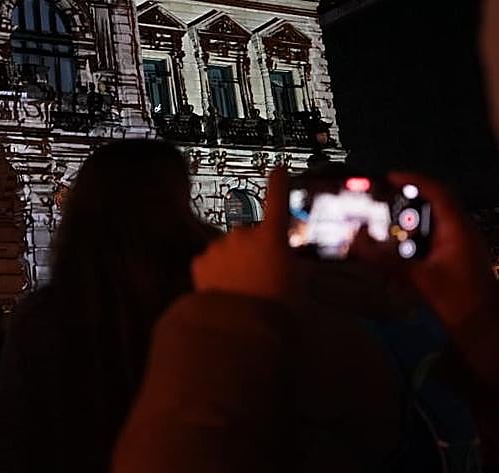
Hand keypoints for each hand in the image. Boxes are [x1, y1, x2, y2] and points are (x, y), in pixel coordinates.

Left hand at [192, 167, 293, 301]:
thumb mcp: (299, 290)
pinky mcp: (199, 262)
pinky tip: (224, 293)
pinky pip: (210, 263)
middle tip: (263, 279)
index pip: (277, 201)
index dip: (278, 184)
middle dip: (254, 250)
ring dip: (234, 263)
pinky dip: (215, 274)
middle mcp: (243, 236)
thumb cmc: (277, 312)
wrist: (238, 329)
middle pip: (250, 236)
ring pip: (228, 250)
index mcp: (272, 239)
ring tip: (243, 292)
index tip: (278, 170)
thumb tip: (287, 268)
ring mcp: (218, 247)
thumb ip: (293, 271)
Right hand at [391, 172, 495, 328]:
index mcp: (457, 228)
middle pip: (435, 203)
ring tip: (386, 221)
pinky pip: (435, 235)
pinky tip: (400, 247)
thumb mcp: (420, 278)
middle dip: (407, 198)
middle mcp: (462, 231)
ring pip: (435, 220)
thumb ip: (387, 260)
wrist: (486, 326)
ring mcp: (462, 244)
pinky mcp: (457, 257)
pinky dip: (416, 234)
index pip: (438, 192)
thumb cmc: (458, 299)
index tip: (388, 177)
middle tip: (381, 199)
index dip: (413, 179)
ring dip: (411, 218)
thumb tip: (356, 241)